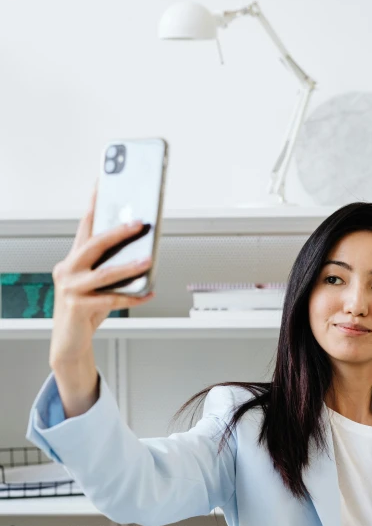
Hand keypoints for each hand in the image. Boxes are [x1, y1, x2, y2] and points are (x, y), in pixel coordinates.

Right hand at [50, 186, 153, 366]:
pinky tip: (149, 293)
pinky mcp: (77, 308)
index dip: (94, 203)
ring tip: (148, 260)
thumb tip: (141, 253)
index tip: (104, 183)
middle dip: (118, 232)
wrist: (68, 342)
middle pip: (94, 244)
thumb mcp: (96, 284)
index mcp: (72, 259)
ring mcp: (70, 289)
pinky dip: (133, 296)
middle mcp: (67, 270)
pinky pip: (111, 300)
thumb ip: (110, 268)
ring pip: (104, 273)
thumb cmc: (85, 310)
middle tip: (139, 223)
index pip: (84, 225)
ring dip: (129, 266)